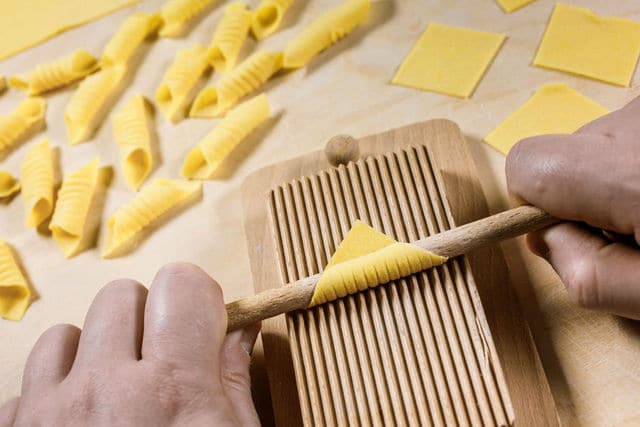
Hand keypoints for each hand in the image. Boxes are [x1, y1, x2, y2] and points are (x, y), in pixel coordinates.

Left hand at [0, 263, 259, 425]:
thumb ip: (234, 382)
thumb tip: (239, 329)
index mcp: (173, 389)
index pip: (182, 283)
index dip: (198, 298)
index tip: (204, 324)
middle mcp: (104, 390)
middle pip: (122, 295)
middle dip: (148, 319)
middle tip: (161, 364)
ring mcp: (49, 414)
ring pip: (65, 334)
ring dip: (94, 354)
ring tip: (114, 396)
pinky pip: (27, 386)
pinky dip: (56, 396)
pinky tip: (79, 425)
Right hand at [506, 96, 639, 319]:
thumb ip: (586, 276)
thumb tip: (547, 238)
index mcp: (631, 172)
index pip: (527, 164)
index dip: (534, 204)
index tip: (576, 233)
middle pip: (565, 154)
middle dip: (587, 196)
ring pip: (602, 143)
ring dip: (620, 178)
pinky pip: (630, 132)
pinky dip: (639, 162)